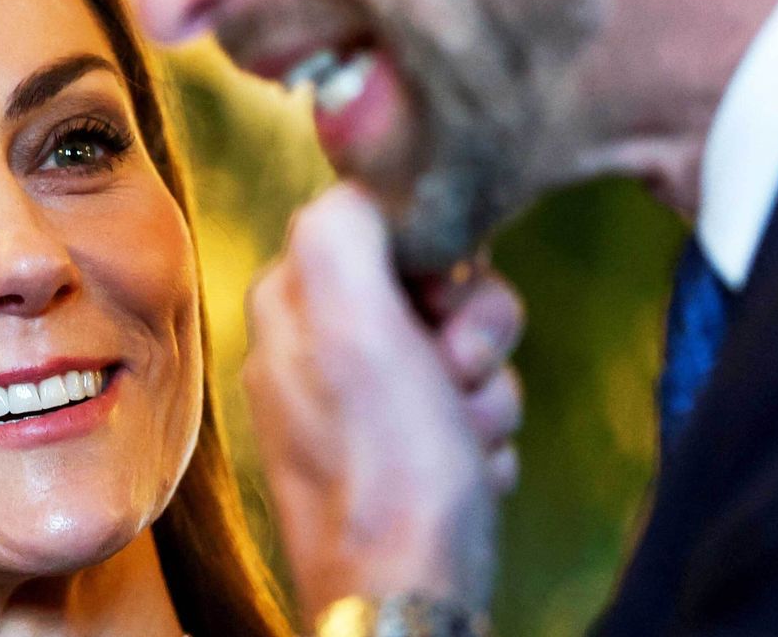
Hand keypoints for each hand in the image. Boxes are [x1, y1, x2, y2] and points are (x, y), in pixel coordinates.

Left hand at [241, 183, 523, 617]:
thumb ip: (344, 230)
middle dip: (472, 334)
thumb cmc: (389, 475)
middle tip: (457, 379)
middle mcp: (312, 351)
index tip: (443, 307)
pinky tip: (467, 476)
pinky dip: (481, 444)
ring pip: (461, 353)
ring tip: (463, 443)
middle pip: (431, 289)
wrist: (411, 603)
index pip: (381, 224)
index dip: (436, 260)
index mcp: (290, 304)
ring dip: (486, 396)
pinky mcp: (397, 461)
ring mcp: (355, 410)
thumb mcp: (358, 325)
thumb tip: (361, 182)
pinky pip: (468, 416)